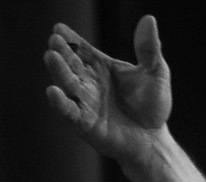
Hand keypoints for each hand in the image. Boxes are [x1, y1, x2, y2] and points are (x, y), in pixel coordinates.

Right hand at [43, 15, 170, 163]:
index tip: (59, 28)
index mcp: (101, 67)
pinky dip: (60, 103)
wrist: (154, 139)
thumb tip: (149, 19)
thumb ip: (148, 48)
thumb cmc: (152, 105)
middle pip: (71, 64)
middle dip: (62, 52)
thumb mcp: (155, 72)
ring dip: (58, 71)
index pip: (82, 49)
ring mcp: (85, 103)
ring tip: (51, 56)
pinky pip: (70, 112)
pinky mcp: (86, 124)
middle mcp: (88, 83)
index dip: (70, 39)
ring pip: (68, 85)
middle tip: (54, 40)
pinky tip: (53, 91)